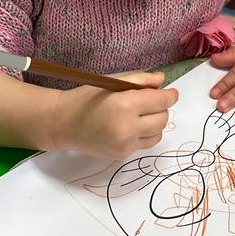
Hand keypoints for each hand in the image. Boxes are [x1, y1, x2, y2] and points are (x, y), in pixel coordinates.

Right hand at [53, 71, 178, 158]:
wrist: (63, 124)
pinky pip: (145, 144)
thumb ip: (139, 80)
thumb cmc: (85, 98)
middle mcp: (127, 128)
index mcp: (124, 105)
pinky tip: (131, 126)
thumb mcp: (111, 81)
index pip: (161, 101)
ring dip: (155, 123)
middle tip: (149, 101)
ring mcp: (125, 145)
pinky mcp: (122, 155)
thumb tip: (162, 81)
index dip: (170, 96)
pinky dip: (144, 134)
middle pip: (163, 118)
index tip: (171, 93)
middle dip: (161, 108)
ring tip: (140, 115)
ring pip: (158, 133)